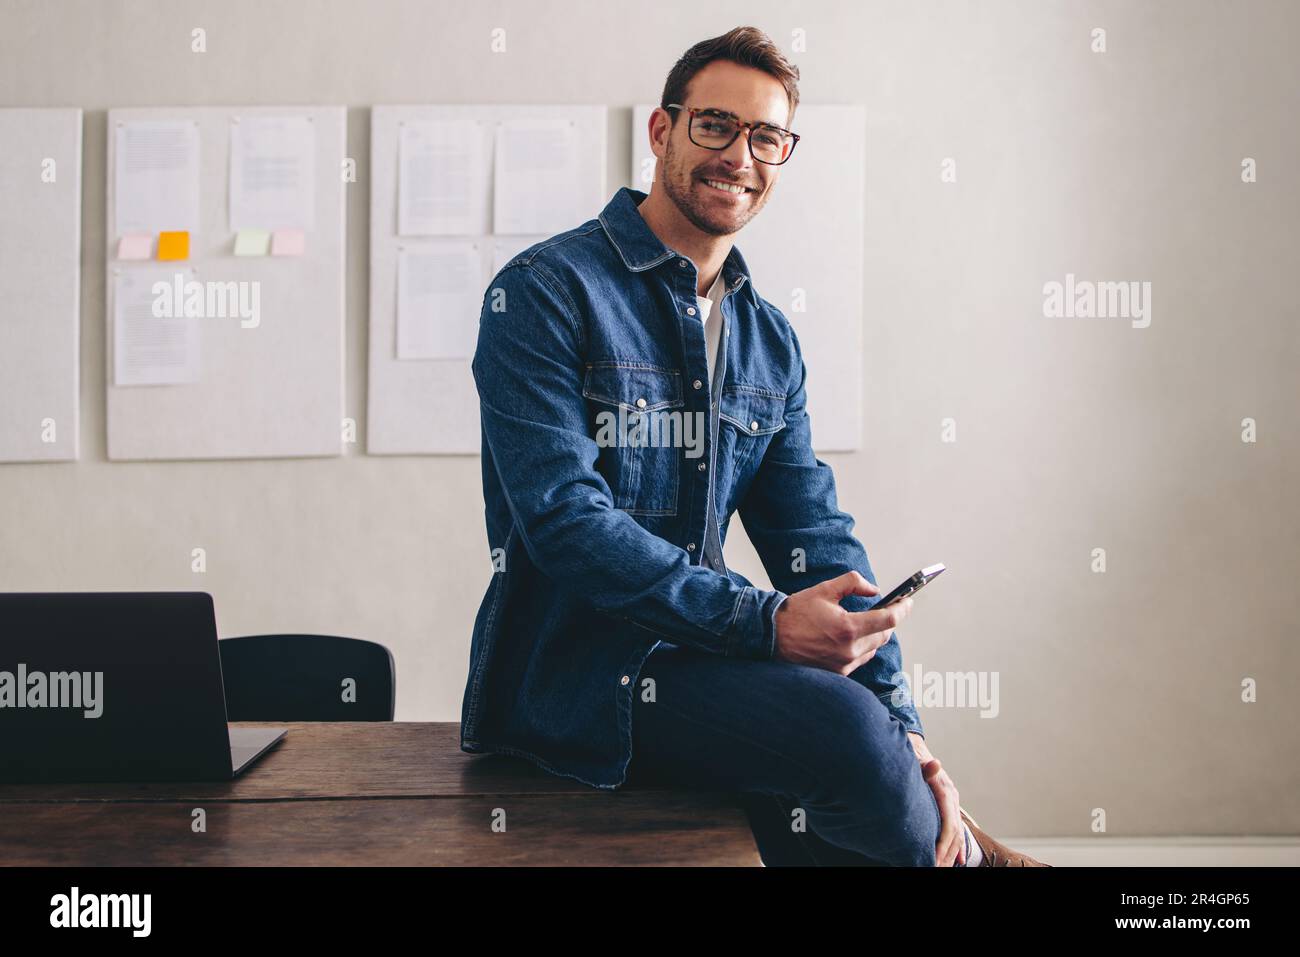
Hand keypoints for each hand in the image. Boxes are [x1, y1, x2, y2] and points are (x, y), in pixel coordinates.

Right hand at [773, 571, 913, 674]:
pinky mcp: (838, 673)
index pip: (889, 620)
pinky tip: (850, 636)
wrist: (771, 637)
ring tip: (863, 621)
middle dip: (888, 620)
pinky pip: (860, 658)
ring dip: (874, 634)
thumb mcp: (824, 590)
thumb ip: (853, 583)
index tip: (908, 601)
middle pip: (884, 635)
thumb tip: (874, 590)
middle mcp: (849, 650)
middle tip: (886, 607)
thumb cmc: (796, 613)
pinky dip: (862, 646)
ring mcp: (844, 664)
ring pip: (874, 648)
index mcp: (848, 628)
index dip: (903, 609)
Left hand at [914, 745, 963, 866]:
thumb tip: (935, 764)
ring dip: (952, 853)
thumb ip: (925, 766)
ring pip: (957, 834)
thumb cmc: (911, 756)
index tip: (935, 859)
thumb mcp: (916, 760)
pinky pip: (956, 829)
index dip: (943, 844)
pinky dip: (958, 846)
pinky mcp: (947, 805)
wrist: (915, 748)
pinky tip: (959, 861)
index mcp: (945, 791)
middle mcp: (951, 798)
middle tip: (936, 869)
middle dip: (947, 854)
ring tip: (943, 868)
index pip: (949, 824)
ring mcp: (951, 802)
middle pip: (955, 833)